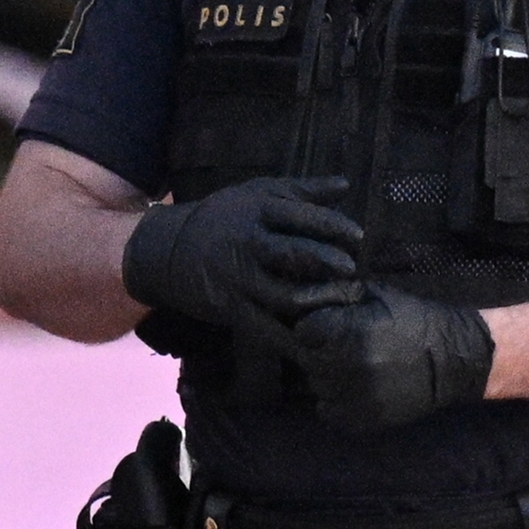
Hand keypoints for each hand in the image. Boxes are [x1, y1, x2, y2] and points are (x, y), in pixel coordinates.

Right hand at [117, 178, 363, 336]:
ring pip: (286, 295)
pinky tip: (319, 343)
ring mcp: (239, 278)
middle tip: (355, 272)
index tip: (359, 238)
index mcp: (257, 210)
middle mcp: (248, 243)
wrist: (169, 249)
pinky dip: (294, 339)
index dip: (334, 227)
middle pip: (295, 254)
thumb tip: (347, 185)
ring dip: (319, 302)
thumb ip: (303, 192)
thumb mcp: (258, 194)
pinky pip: (268, 328)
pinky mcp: (232, 308)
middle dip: (329, 264)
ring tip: (344, 304)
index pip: (301, 216)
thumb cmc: (225, 217)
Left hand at [298, 287, 497, 432]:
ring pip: (316, 385)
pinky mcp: (361, 420)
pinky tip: (356, 388)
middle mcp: (347, 366)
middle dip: (321, 351)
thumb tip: (297, 299)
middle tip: (346, 347)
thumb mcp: (375, 293)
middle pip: (306, 359)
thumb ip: (334, 294)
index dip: (317, 327)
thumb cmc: (413, 320)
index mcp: (348, 332)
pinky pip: (327, 410)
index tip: (334, 327)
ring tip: (354, 367)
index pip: (302, 331)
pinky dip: (335, 400)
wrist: (453, 360)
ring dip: (328, 376)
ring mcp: (353, 397)